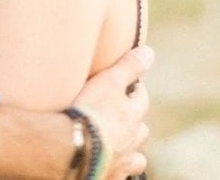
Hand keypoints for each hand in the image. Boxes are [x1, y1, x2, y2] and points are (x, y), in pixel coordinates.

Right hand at [72, 46, 152, 178]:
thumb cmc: (89, 113)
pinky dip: (116, 170)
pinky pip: (119, 176)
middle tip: (119, 116)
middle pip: (141, 131)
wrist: (70, 150)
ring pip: (135, 158)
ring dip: (130, 151)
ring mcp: (121, 163)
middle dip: (134, 123)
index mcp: (131, 117)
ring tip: (117, 146)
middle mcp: (131, 141)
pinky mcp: (108, 178)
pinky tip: (106, 166)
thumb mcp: (108, 82)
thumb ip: (128, 67)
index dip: (134, 91)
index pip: (141, 99)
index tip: (127, 86)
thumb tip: (150, 52)